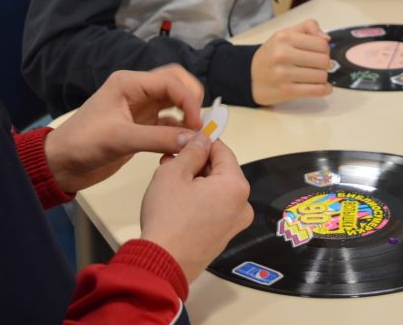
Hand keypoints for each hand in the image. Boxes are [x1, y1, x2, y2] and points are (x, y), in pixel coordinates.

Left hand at [45, 65, 203, 193]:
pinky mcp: (141, 126)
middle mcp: (136, 91)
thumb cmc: (82, 144)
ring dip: (186, 116)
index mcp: (128, 83)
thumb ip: (158, 138)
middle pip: (175, 84)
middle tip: (199, 123)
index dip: (188, 100)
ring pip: (174, 103)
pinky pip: (168, 123)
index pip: (170, 81)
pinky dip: (178, 132)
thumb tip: (192, 139)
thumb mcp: (120, 139)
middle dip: (191, 100)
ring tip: (195, 135)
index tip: (197, 123)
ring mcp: (140, 108)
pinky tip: (181, 145)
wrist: (61, 164)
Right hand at [140, 135, 252, 282]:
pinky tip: (176, 201)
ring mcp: (234, 225)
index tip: (186, 137)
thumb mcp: (174, 173)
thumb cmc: (167, 217)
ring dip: (195, 182)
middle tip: (171, 160)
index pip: (222, 150)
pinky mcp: (222, 238)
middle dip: (196, 163)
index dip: (203, 140)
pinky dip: (199, 201)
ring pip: (216, 191)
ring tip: (169, 180)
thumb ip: (191, 151)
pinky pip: (214, 209)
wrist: (160, 264)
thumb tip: (201, 140)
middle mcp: (242, 205)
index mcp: (236, 186)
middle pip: (221, 171)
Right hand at [251, 20, 331, 104]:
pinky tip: (323, 88)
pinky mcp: (286, 91)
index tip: (319, 53)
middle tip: (317, 66)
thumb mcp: (285, 34)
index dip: (325, 49)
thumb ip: (307, 27)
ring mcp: (284, 74)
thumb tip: (326, 38)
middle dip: (325, 64)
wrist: (249, 77)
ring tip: (315, 76)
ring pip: (321, 76)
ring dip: (322, 78)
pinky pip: (317, 90)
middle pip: (323, 60)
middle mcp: (283, 54)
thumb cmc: (271, 55)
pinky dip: (324, 90)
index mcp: (285, 37)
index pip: (321, 44)